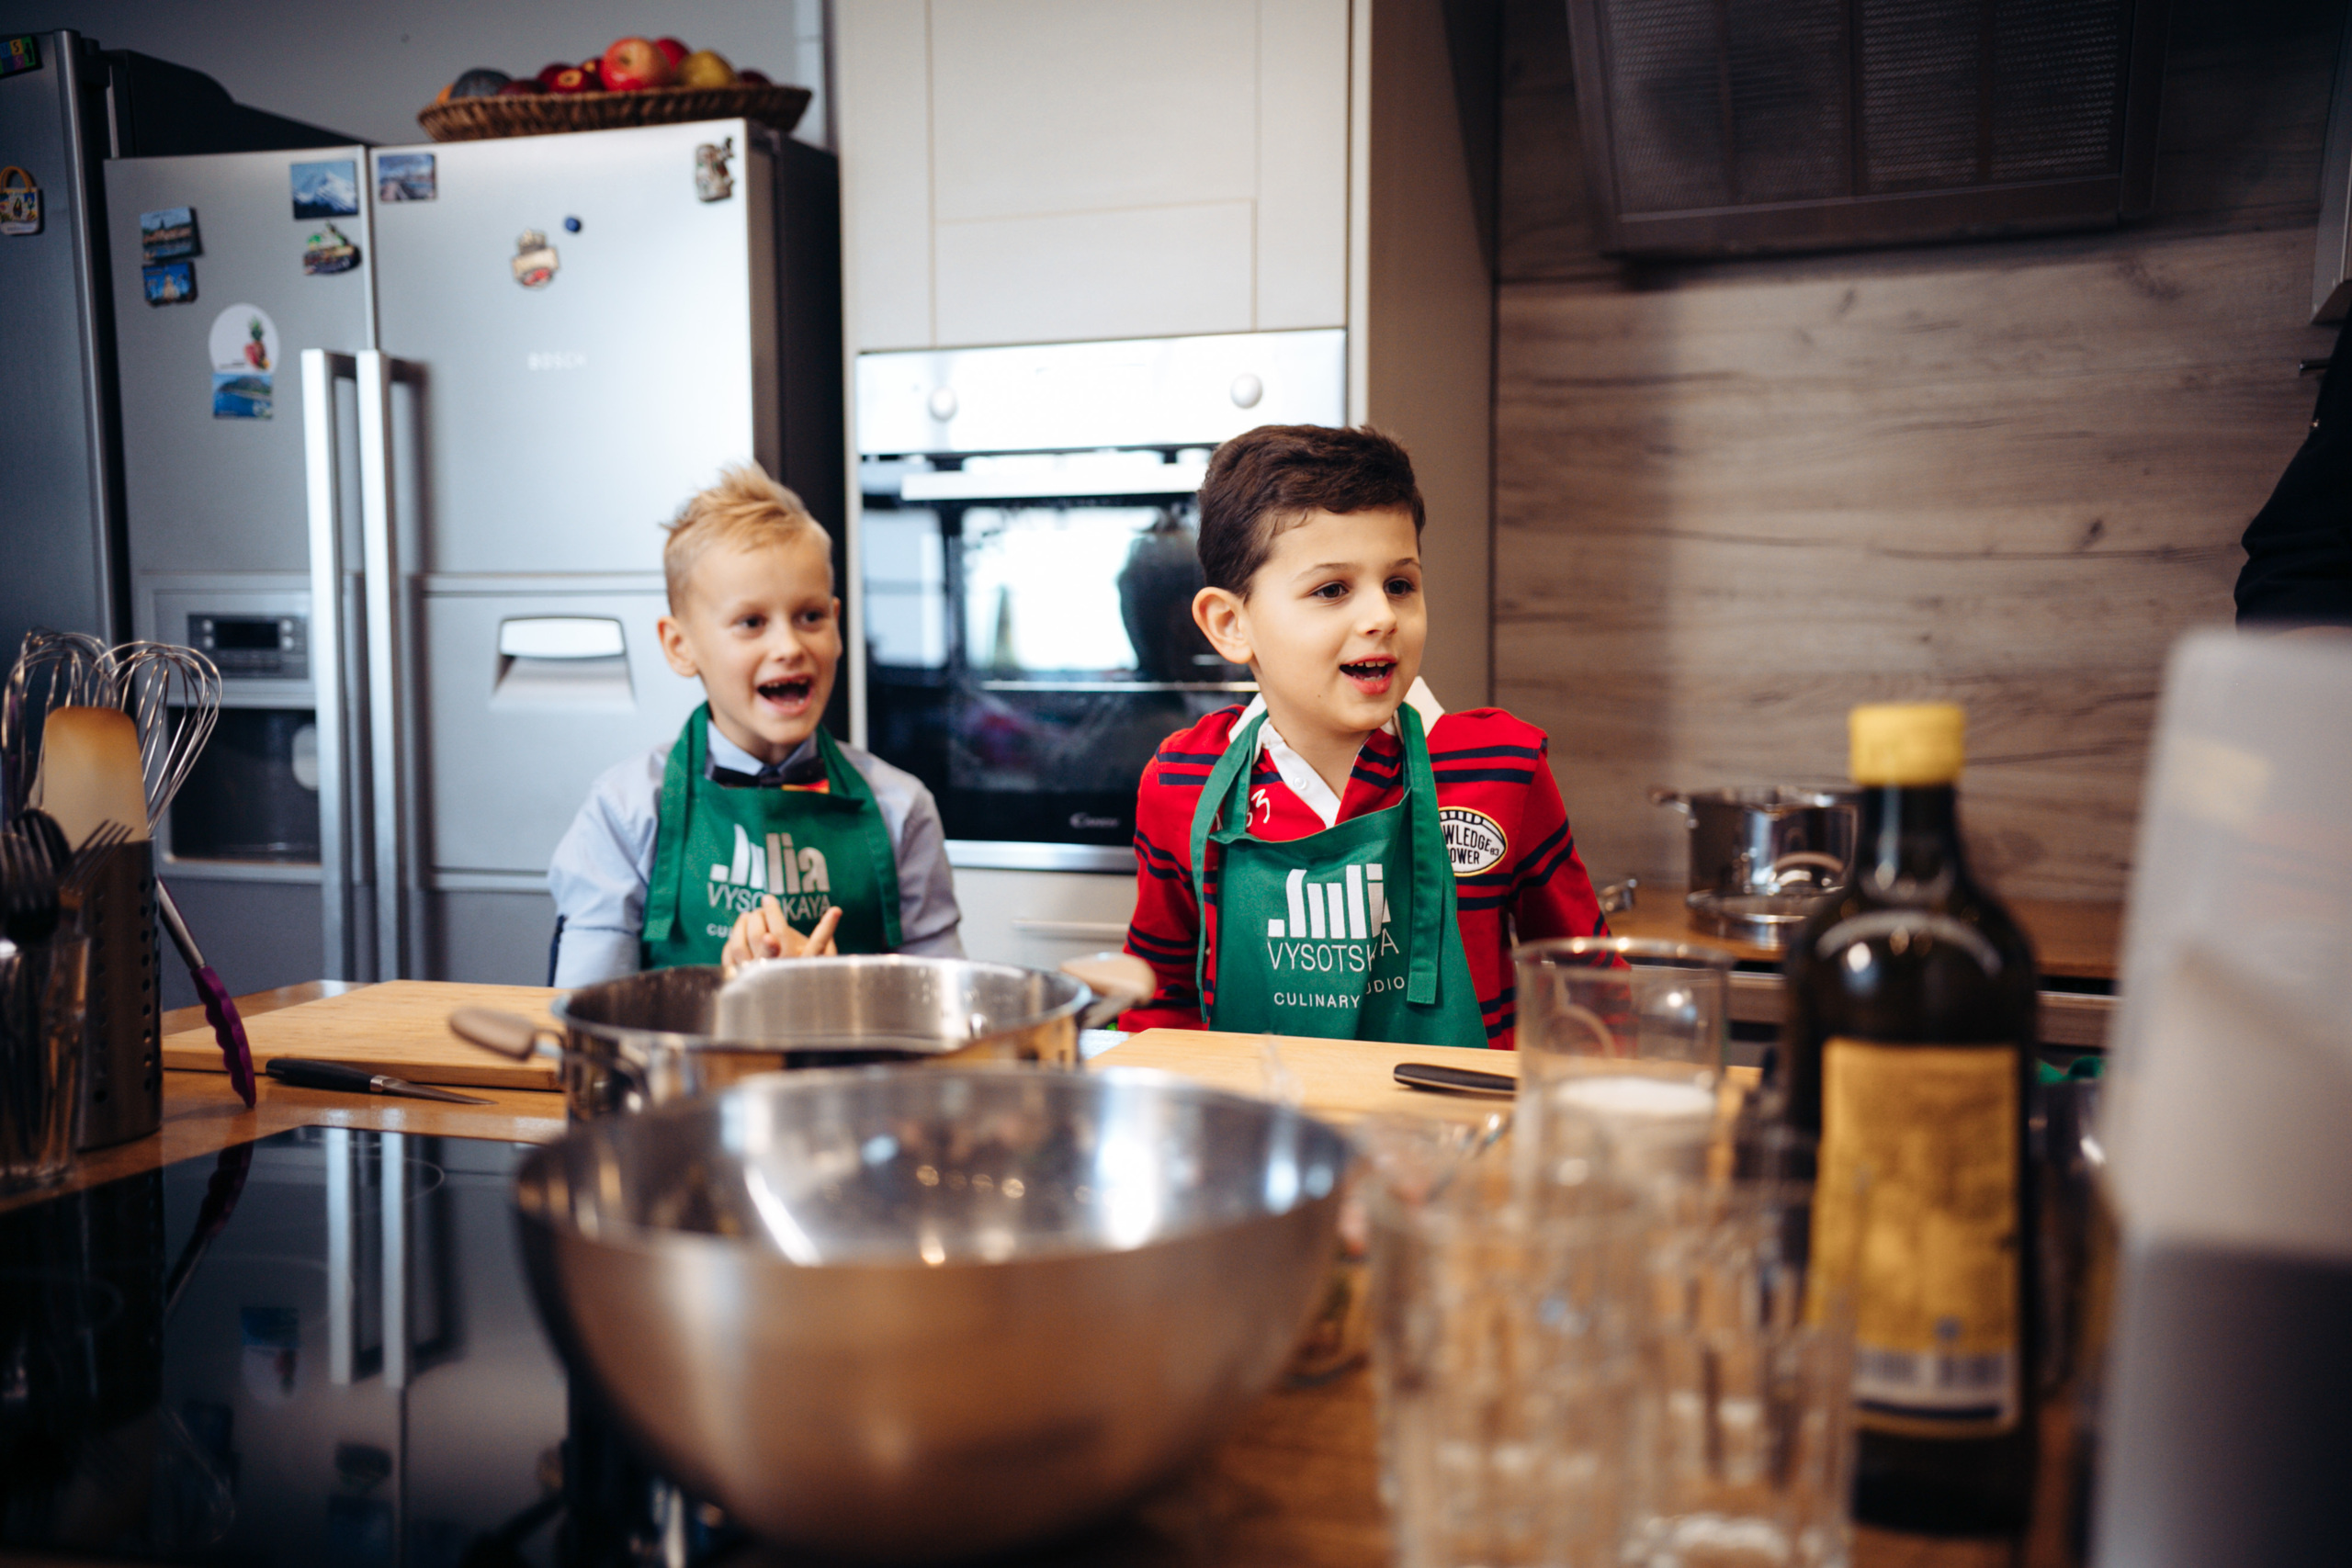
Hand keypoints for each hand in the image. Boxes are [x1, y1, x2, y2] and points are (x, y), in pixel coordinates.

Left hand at [719, 900, 841, 974]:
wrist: (787, 1014)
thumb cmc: (806, 977)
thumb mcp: (820, 959)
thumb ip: (825, 938)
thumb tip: (836, 912)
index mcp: (790, 963)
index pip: (778, 931)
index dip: (773, 912)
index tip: (769, 898)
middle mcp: (770, 970)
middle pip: (757, 935)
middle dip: (756, 917)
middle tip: (760, 907)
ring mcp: (751, 976)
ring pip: (737, 945)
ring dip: (739, 927)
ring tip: (746, 917)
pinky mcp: (738, 980)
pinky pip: (728, 957)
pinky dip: (729, 943)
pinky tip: (736, 936)